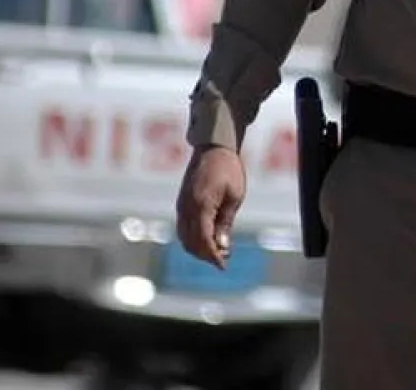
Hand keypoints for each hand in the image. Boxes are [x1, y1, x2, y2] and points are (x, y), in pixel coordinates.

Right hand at [175, 145, 245, 268]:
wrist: (212, 149)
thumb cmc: (227, 170)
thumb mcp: (234, 196)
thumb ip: (226, 222)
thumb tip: (222, 245)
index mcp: (201, 205)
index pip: (203, 239)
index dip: (212, 255)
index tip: (223, 265)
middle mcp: (186, 208)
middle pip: (191, 242)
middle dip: (206, 255)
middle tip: (223, 258)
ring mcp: (181, 206)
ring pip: (184, 238)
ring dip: (198, 248)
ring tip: (217, 250)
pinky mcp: (181, 204)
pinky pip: (183, 228)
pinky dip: (193, 238)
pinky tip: (207, 238)